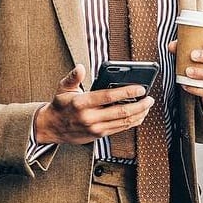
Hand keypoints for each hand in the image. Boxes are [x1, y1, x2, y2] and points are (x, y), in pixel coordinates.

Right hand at [33, 64, 154, 144]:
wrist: (52, 128)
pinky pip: (120, 129)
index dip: (127, 92)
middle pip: (121, 112)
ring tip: (147, 105)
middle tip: (150, 98)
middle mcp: (89, 117)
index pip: (108, 96)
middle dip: (139, 105)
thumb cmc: (60, 106)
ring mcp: (96, 128)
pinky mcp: (99, 135)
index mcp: (81, 103)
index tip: (140, 88)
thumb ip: (73, 77)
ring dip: (139, 114)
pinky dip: (132, 122)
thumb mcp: (63, 88)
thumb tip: (80, 68)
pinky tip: (139, 115)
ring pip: (124, 122)